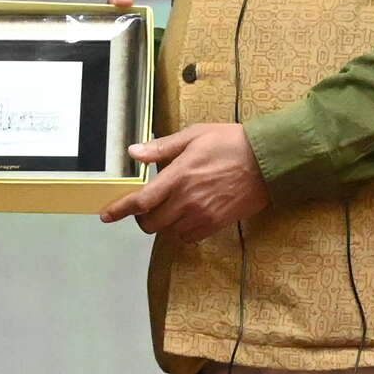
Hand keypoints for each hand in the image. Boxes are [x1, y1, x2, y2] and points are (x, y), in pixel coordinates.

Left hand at [100, 122, 269, 239]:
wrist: (267, 161)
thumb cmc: (231, 143)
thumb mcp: (194, 136)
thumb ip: (162, 148)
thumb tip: (134, 152)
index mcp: (179, 176)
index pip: (141, 201)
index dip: (120, 210)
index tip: (106, 215)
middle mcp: (187, 200)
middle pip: (151, 223)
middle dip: (144, 217)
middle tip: (149, 205)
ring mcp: (202, 215)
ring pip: (168, 231)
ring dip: (165, 222)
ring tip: (175, 204)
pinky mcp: (215, 224)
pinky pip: (188, 237)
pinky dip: (182, 230)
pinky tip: (189, 214)